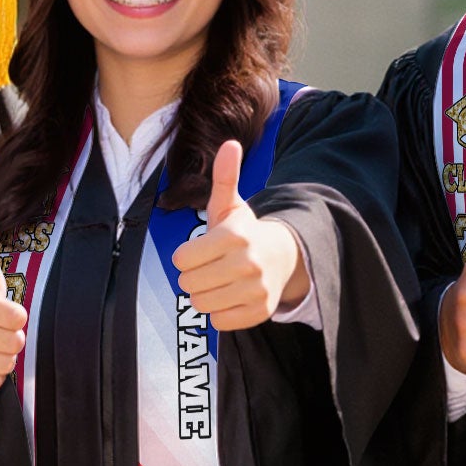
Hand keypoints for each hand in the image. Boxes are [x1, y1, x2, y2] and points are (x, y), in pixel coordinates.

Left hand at [170, 139, 306, 330]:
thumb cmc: (245, 232)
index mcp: (235, 237)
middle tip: (209, 268)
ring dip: (204, 295)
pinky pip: (218, 321)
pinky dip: (219, 312)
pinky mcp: (260, 312)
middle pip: (188, 284)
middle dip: (193, 276)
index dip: (185, 257)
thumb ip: (225, 177)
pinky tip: (229, 296)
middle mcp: (248, 264)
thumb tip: (230, 143)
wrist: (283, 258)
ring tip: (218, 281)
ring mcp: (256, 290)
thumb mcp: (231, 205)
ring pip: (201, 305)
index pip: (182, 260)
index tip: (199, 252)